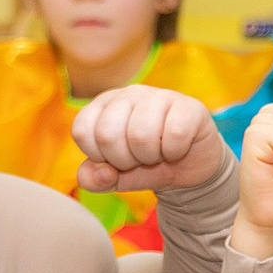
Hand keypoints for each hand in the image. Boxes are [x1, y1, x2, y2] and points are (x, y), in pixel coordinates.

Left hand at [71, 84, 227, 193]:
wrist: (187, 170)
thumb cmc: (145, 166)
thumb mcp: (113, 177)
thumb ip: (93, 178)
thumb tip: (104, 172)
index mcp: (104, 105)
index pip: (82, 131)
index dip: (98, 157)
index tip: (114, 160)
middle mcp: (129, 94)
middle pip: (107, 135)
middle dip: (123, 161)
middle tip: (138, 159)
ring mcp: (160, 96)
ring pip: (140, 135)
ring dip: (149, 157)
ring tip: (157, 154)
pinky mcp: (189, 107)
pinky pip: (174, 135)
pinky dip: (174, 152)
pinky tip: (176, 149)